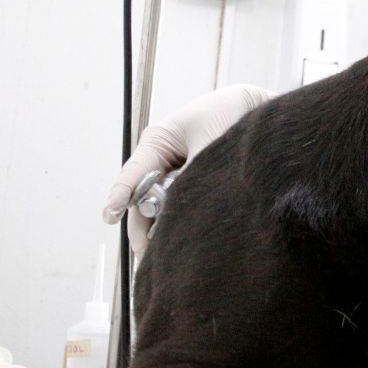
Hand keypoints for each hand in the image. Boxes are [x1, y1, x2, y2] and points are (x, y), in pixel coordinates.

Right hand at [101, 84, 272, 253]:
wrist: (257, 111)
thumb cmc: (230, 117)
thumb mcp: (210, 144)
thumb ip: (193, 174)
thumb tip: (179, 209)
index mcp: (157, 141)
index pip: (133, 174)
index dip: (120, 196)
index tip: (110, 215)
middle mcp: (159, 159)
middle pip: (142, 199)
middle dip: (142, 227)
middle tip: (145, 253)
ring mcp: (171, 173)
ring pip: (158, 206)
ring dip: (160, 228)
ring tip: (160, 256)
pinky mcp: (187, 184)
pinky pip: (176, 206)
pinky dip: (177, 221)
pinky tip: (177, 242)